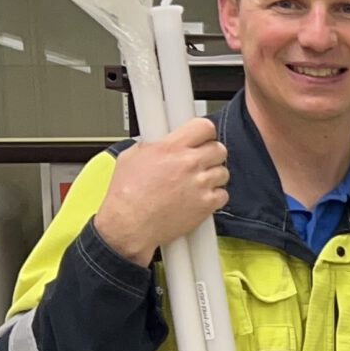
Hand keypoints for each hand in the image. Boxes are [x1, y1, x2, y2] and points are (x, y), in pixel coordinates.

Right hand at [94, 116, 228, 265]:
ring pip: (223, 172)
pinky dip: (214, 197)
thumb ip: (153, 145)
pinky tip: (199, 198)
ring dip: (213, 177)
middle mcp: (189, 163)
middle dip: (211, 155)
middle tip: (201, 162)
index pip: (204, 127)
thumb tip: (161, 143)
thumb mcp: (132, 156)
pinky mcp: (207, 204)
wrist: (128, 223)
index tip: (202, 139)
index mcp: (171, 147)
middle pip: (219, 149)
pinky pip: (223, 194)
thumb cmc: (126, 195)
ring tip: (197, 183)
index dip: (204, 133)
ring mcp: (200, 184)